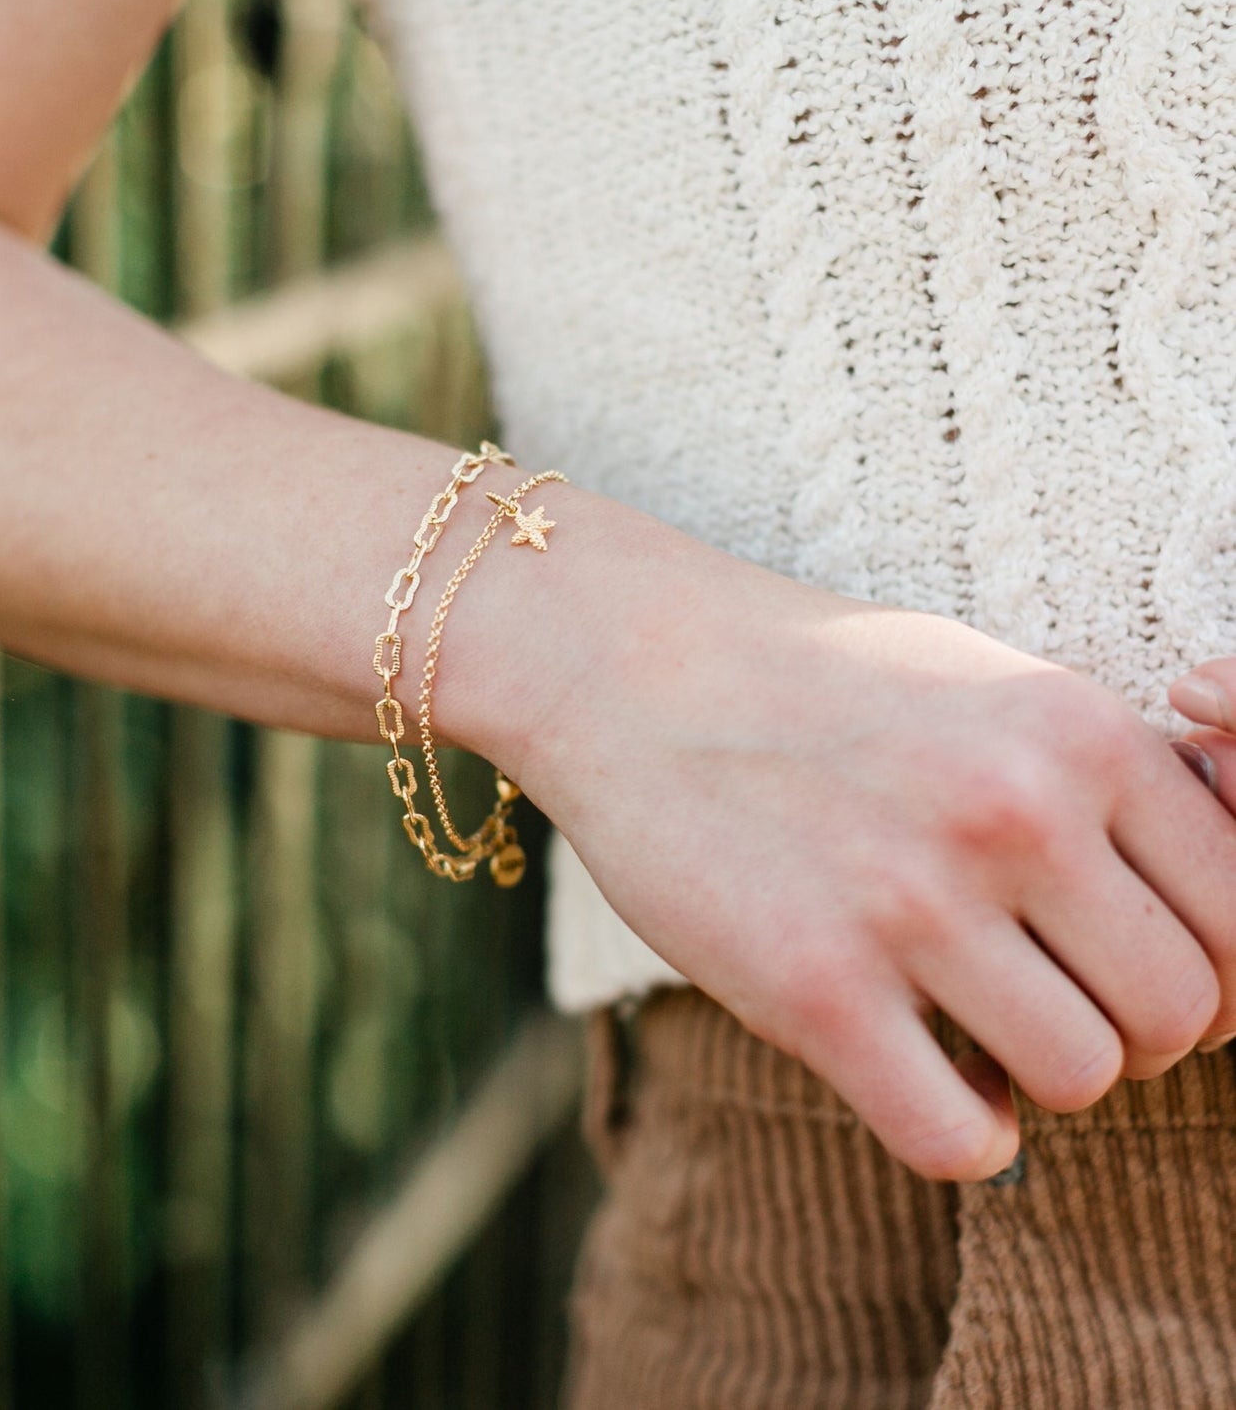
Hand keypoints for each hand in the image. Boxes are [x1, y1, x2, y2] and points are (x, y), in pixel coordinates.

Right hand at [500, 512, 1235, 1183]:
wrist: (628, 667)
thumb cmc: (814, 679)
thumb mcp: (984, 679)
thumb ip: (1106, 775)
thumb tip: (1209, 893)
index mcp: (1075, 731)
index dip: (1205, 965)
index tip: (1123, 964)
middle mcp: (1012, 812)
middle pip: (1184, 1015)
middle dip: (1131, 1033)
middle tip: (1044, 1002)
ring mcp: (909, 901)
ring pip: (1085, 1079)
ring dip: (1041, 1078)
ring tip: (974, 1032)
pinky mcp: (812, 986)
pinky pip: (963, 1139)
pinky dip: (967, 1134)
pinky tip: (919, 1074)